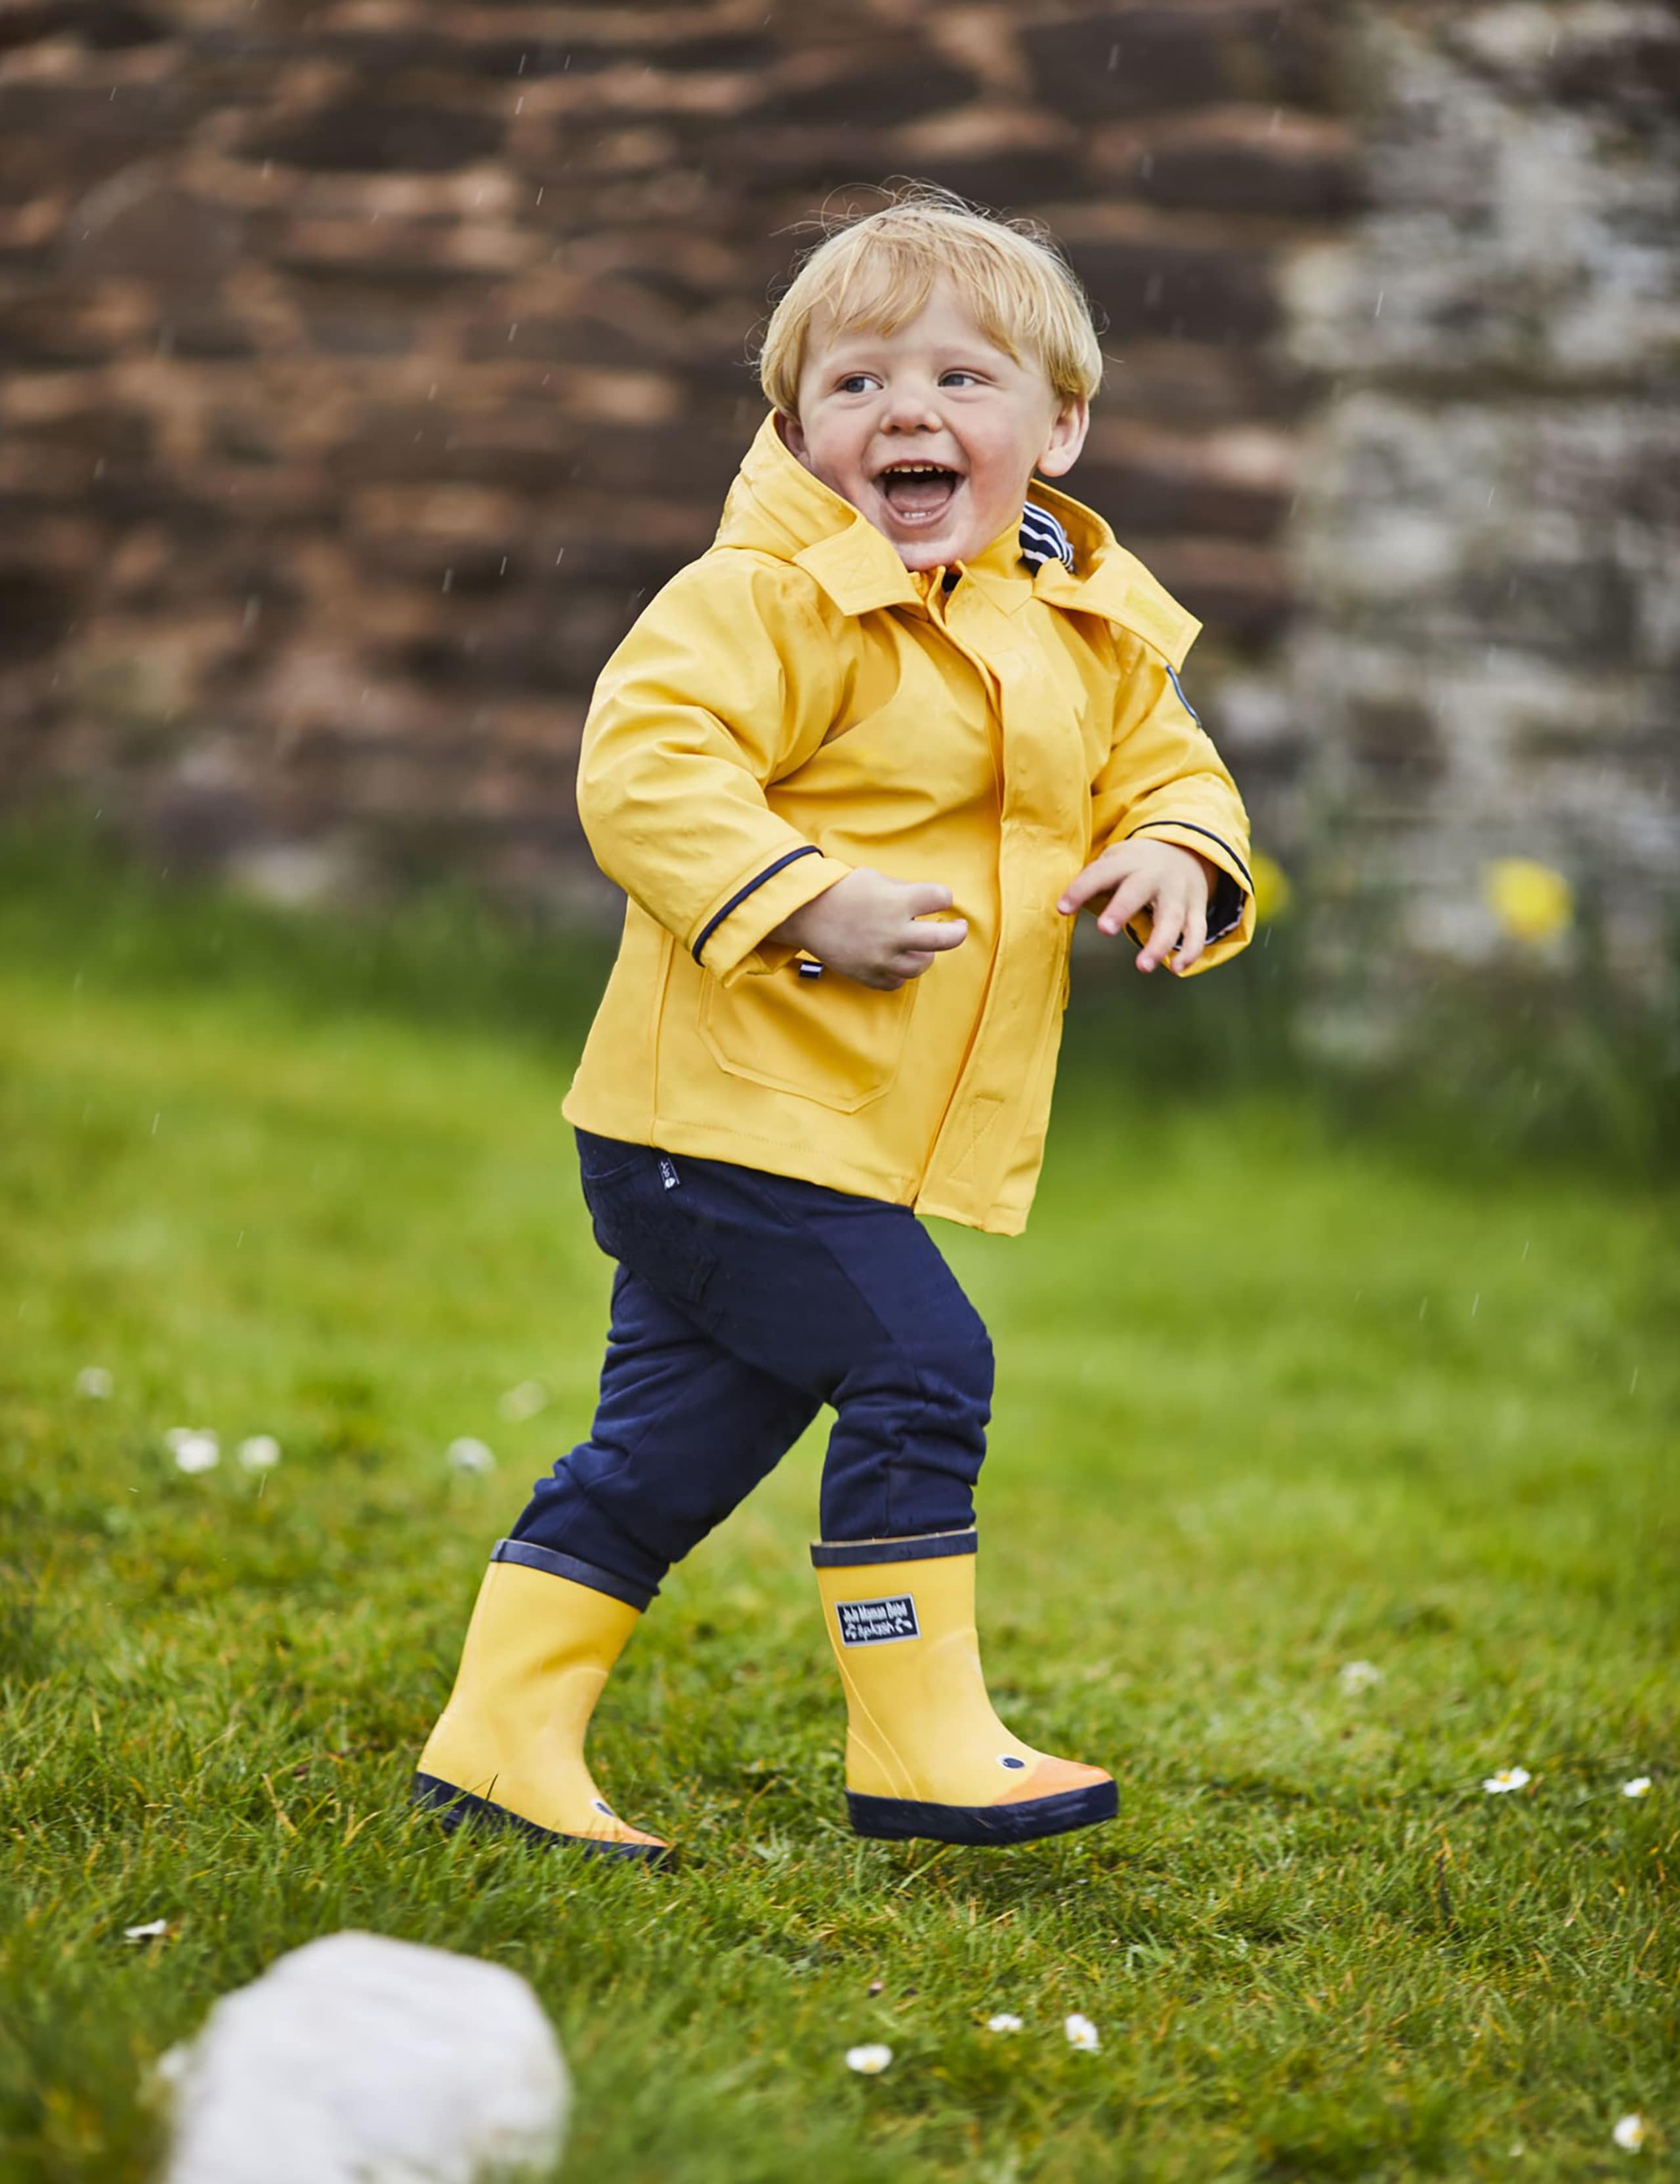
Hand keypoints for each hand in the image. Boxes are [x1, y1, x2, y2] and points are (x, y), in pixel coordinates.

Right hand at [769, 867, 967, 989]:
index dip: (942, 897)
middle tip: (958, 929)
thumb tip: (926, 905)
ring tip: (920, 947)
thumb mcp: (876, 879)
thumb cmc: (841, 891)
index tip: (937, 899)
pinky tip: (896, 961)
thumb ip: (904, 892)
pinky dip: (899, 973)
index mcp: (898, 902)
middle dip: (957, 933)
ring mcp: (881, 958)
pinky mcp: (868, 975)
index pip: (941, 898)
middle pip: (944, 940)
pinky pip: (896, 982)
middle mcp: (894, 932)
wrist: (805, 914)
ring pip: (921, 965)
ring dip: (924, 954)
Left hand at [1058, 840, 1213, 973]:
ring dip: (1158, 943)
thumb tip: (1061, 908)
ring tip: (1142, 966)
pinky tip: (1176, 968)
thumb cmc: (1136, 865)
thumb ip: (1093, 882)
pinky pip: (1196, 931)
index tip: (1062, 909)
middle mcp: (1154, 875)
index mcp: (1127, 862)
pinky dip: (1191, 950)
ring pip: (1171, 918)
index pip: (1100, 874)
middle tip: (1104, 930)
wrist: (1186, 850)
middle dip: (1121, 909)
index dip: (1080, 890)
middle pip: (1138, 891)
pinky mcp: (1195, 908)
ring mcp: (1178, 893)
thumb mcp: (1115, 862)